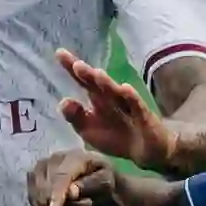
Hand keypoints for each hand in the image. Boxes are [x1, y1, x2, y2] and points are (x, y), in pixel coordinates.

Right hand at [27, 149, 117, 205]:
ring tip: (72, 203)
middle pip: (47, 186)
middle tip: (84, 203)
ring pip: (37, 193)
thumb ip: (90, 186)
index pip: (62, 175)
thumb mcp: (106, 183)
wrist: (93, 178)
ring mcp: (42, 166)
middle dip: (62, 202)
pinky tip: (58, 203)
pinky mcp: (33, 175)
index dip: (56, 193)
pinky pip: (32, 198)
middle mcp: (55, 157)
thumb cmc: (102, 181)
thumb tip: (71, 192)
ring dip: (52, 205)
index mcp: (76, 156)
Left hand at [56, 49, 174, 170]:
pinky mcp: (143, 116)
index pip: (83, 80)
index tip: (59, 53)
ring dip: (107, 83)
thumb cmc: (116, 138)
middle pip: (98, 83)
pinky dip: (131, 97)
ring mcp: (128, 105)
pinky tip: (125, 89)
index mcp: (97, 98)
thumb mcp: (89, 131)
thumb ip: (75, 117)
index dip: (72, 67)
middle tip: (77, 65)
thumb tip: (64, 101)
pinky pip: (137, 106)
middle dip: (88, 74)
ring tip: (97, 74)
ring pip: (116, 92)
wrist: (146, 151)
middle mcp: (111, 97)